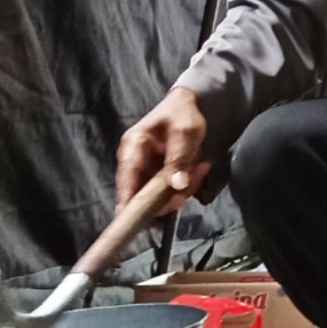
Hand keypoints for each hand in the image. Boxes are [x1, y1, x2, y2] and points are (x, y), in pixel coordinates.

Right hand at [116, 87, 212, 214]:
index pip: (126, 180)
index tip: (136, 220)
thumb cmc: (181, 114)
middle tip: (192, 180)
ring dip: (182, 190)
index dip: (129, 202)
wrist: (188, 107)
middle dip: (169, 196)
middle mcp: (134, 162)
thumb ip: (179, 158)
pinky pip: (170, 192)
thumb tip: (176, 186)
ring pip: (159, 196)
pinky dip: (186, 186)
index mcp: (132, 147)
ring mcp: (146, 172)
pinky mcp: (157, 177)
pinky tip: (199, 169)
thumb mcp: (184, 132)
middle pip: (143, 194)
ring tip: (200, 167)